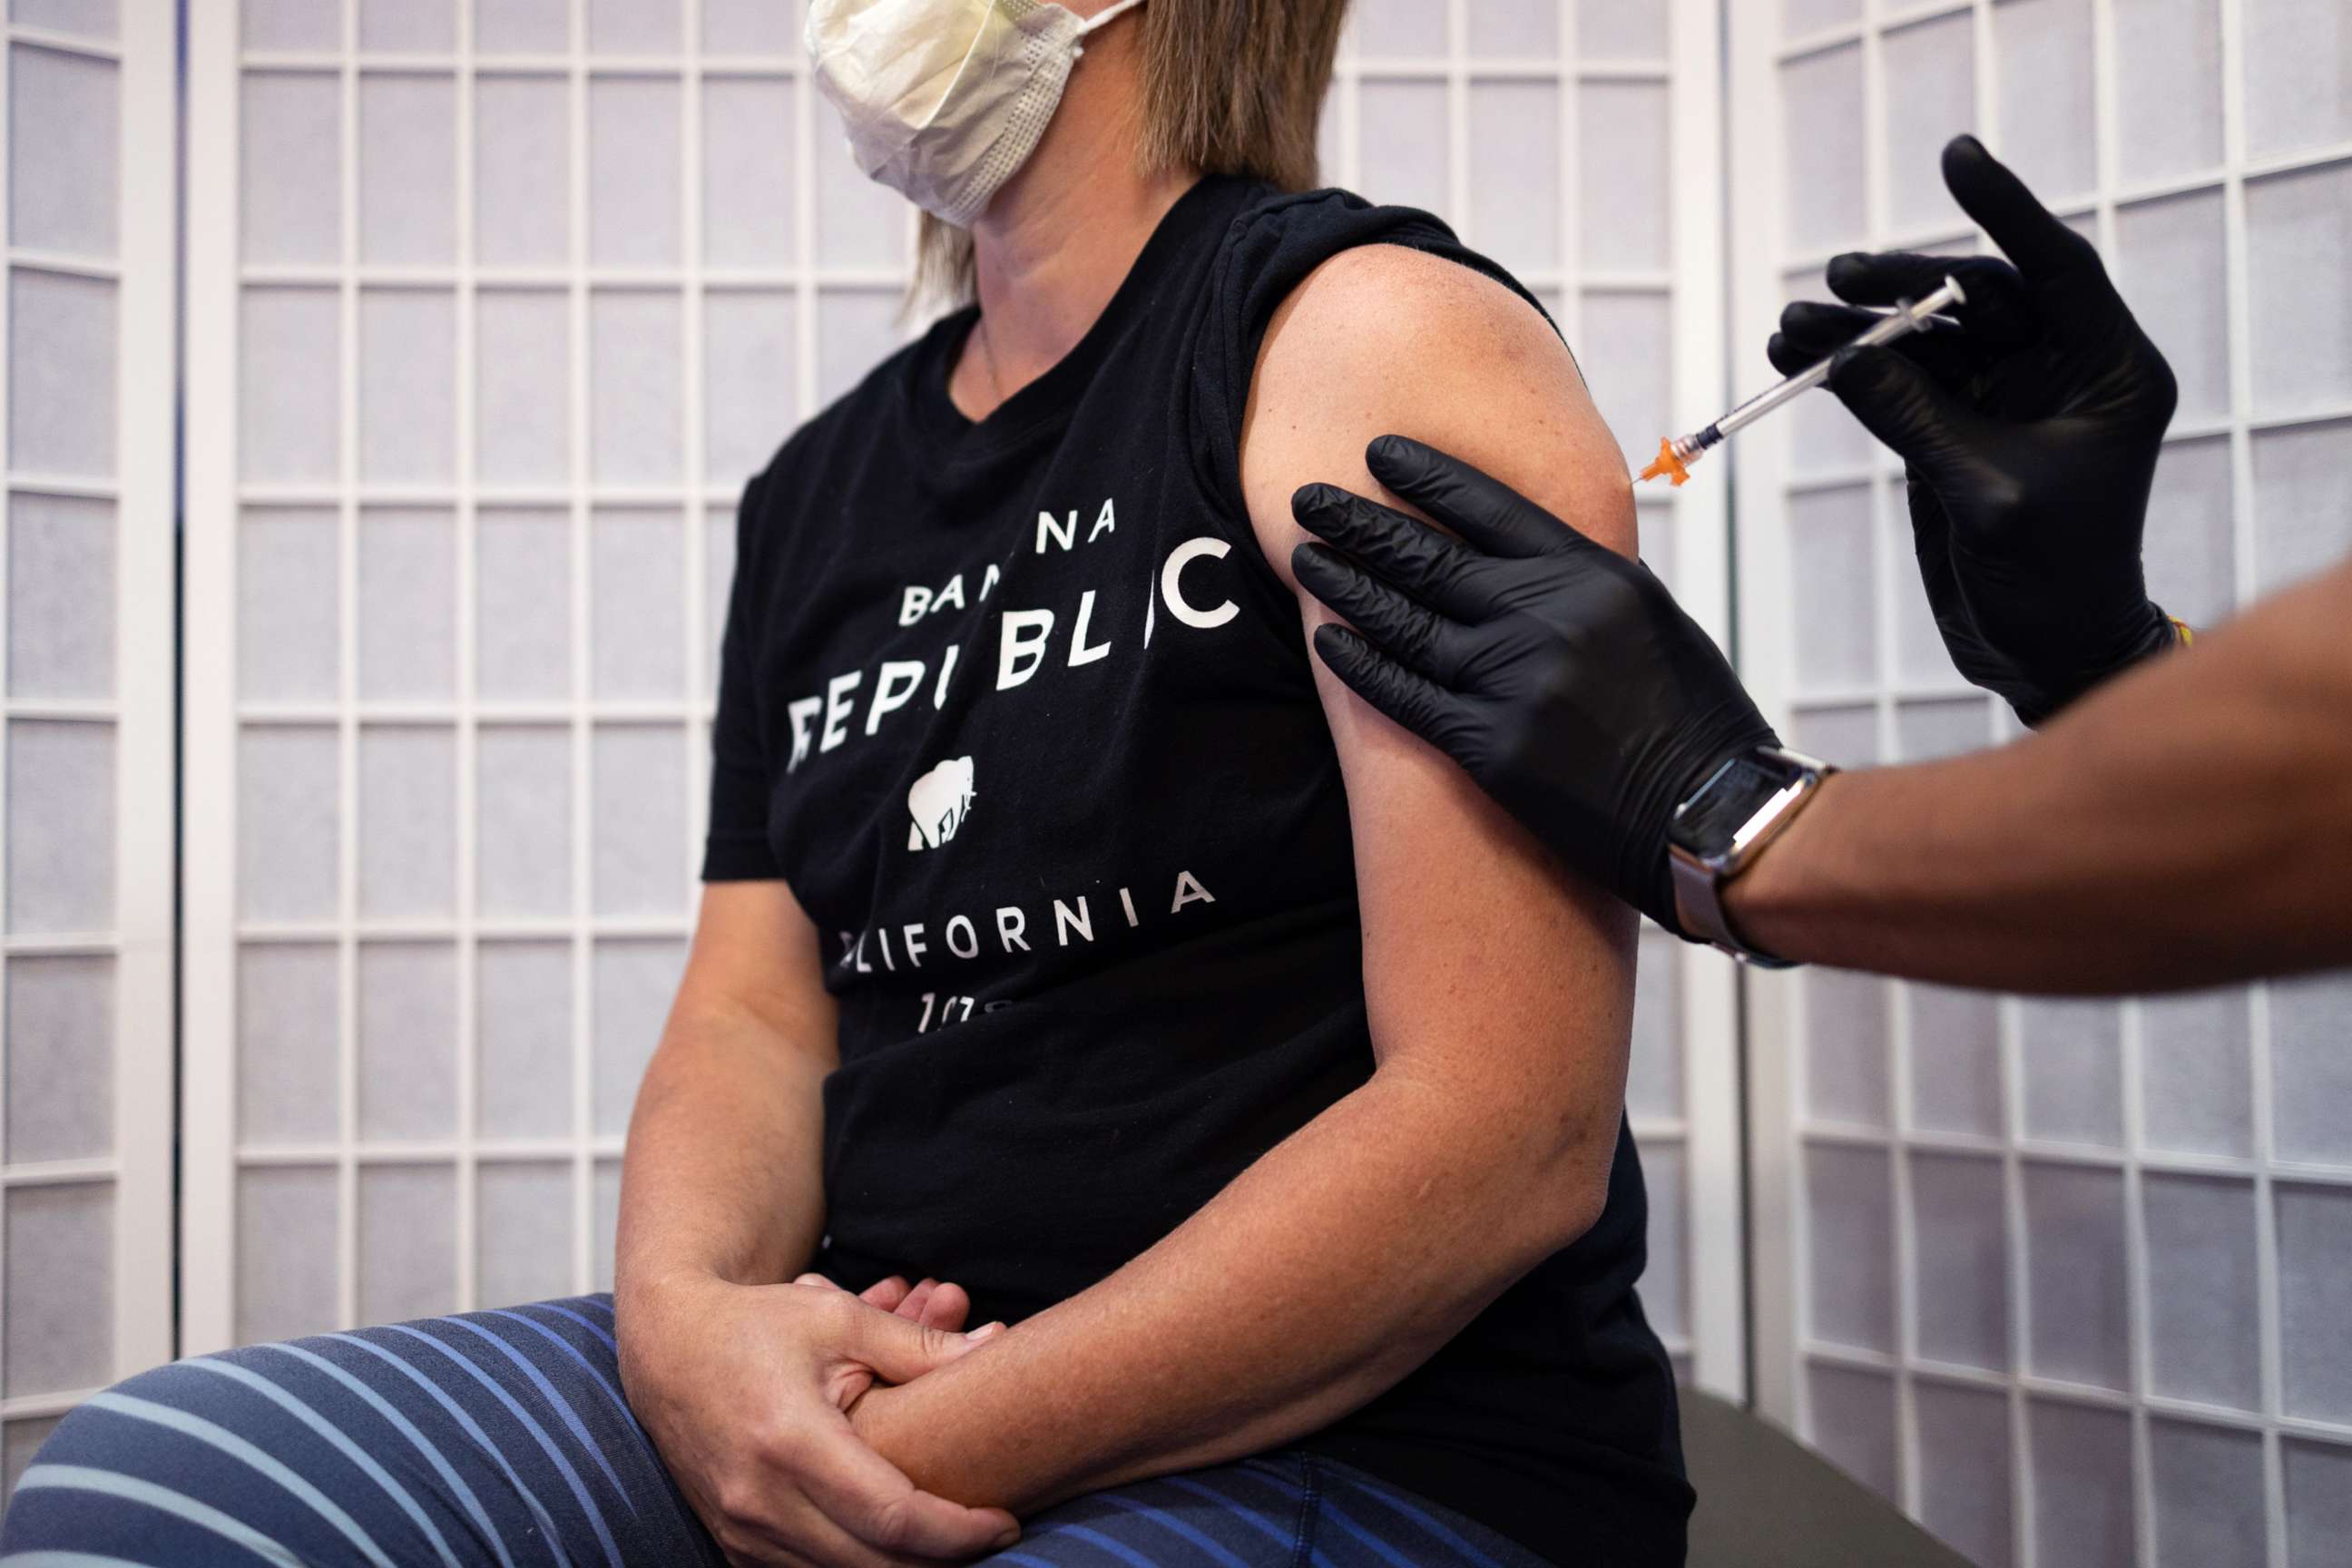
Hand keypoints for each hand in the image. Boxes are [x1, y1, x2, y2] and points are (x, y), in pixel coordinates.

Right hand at [618, 1271, 1016, 1566]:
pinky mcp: (734, 1543)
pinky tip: (891, 1543)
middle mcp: (760, 1499)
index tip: (1002, 1524)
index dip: (957, 1533)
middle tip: (987, 1539)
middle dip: (942, 1562)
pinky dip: (855, 1565)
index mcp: (791, 1441)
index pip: (892, 1518)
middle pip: (874, 1565)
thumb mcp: (839, 1319)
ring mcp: (741, 1530)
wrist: (668, 1348)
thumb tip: (993, 1345)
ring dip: (900, 1567)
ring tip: (947, 1540)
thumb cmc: (755, 1324)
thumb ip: (917, 1346)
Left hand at [1292, 435, 1777, 932]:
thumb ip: (1583, 580)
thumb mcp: (1650, 619)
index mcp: (1593, 576)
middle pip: (1429, 558)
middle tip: (1308, 499)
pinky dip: (1362, 664)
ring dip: (1346, 586)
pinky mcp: (1491, 749)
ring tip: (1305, 559)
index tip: (1379, 455)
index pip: (1489, 507)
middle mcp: (1546, 619)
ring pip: (1405, 622)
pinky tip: (1327, 639)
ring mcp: (1514, 683)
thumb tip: (1520, 550)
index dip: (1426, 478)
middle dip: (1359, 523)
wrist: (1712, 812)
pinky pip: (1407, 695)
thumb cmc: (1692, 718)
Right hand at [1769, 133, 2179, 725]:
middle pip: (1976, 295)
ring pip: (1926, 336)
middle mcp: (2061, 368)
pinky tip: (1796, 358)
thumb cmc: (2049, 577)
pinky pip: (1897, 381)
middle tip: (1835, 277)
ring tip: (1789, 328)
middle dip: (1900, 284)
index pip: (2055, 266)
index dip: (2006, 209)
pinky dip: (1848, 370)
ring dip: (1857, 330)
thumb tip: (1843, 357)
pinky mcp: (1955, 426)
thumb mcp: (1984, 492)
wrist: (2042, 650)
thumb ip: (1917, 420)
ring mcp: (2004, 395)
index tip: (1957, 158)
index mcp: (2108, 369)